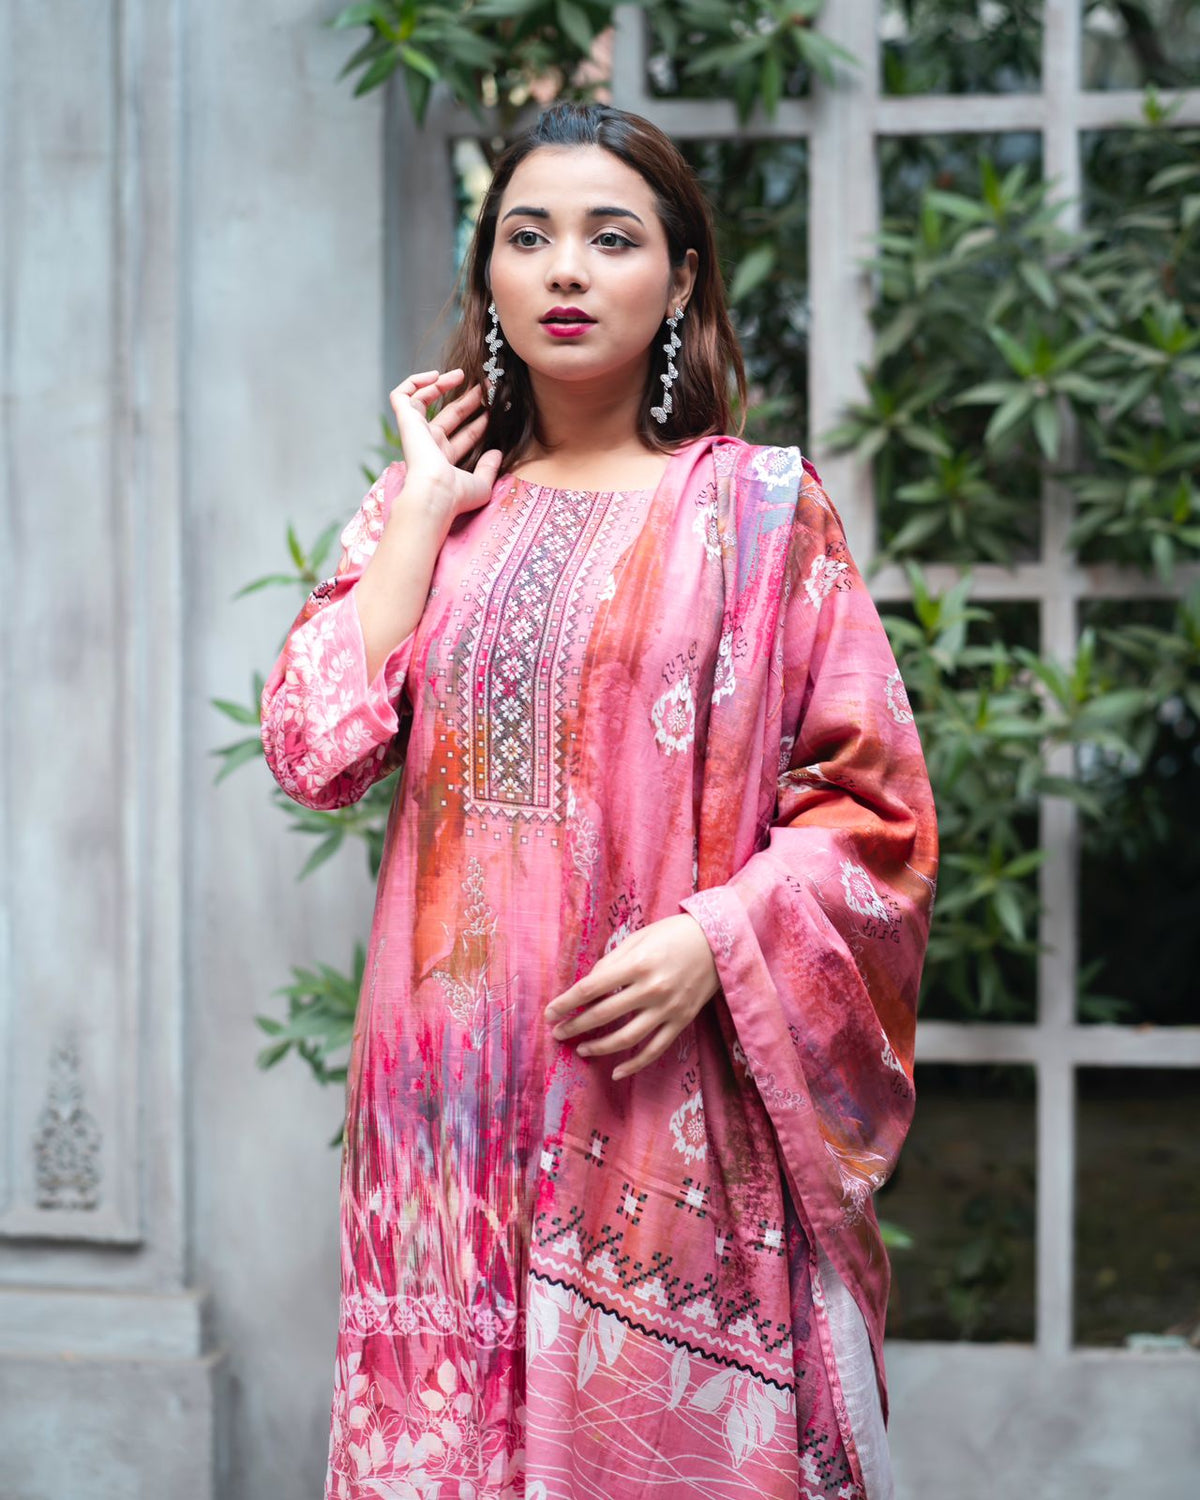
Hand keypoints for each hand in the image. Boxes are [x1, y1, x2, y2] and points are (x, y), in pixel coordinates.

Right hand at [388, 368, 502, 525]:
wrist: (436, 493)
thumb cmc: (456, 495)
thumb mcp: (481, 485)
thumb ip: (489, 468)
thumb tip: (497, 452)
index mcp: (444, 460)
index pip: (464, 436)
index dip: (479, 423)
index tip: (495, 410)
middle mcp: (428, 445)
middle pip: (448, 415)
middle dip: (467, 400)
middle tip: (485, 387)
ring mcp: (416, 432)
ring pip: (423, 401)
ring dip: (441, 385)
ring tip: (461, 374)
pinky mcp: (406, 421)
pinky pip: (401, 395)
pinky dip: (414, 382)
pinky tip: (435, 376)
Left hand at [545, 915, 719, 1081]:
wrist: (718, 942)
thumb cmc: (673, 934)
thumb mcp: (639, 938)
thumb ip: (612, 962)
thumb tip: (589, 985)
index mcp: (637, 964)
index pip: (591, 989)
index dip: (566, 1003)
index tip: (550, 1013)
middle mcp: (651, 989)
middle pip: (603, 1014)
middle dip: (575, 1026)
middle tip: (558, 1033)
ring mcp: (667, 1009)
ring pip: (626, 1038)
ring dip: (599, 1047)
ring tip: (581, 1049)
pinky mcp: (681, 1021)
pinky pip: (655, 1049)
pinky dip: (634, 1064)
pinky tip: (617, 1072)